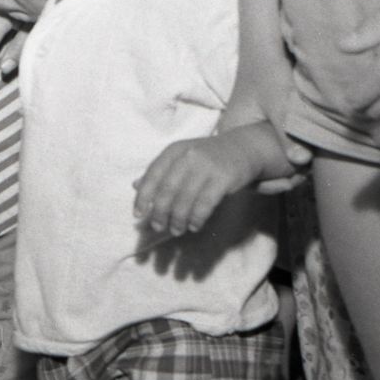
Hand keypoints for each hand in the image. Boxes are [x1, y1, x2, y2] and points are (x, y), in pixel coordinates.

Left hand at [135, 125, 284, 242]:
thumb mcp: (181, 158)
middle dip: (160, 212)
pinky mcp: (224, 178)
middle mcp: (188, 156)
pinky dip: (197, 218)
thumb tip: (136, 186)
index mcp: (173, 151)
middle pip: (168, 189)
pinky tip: (194, 226)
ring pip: (186, 198)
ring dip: (178, 219)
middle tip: (158, 227)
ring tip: (176, 230)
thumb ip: (160, 171)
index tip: (138, 215)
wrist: (243, 148)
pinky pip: (206, 203)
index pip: (152, 175)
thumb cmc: (206, 156)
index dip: (143, 197)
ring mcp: (207, 166)